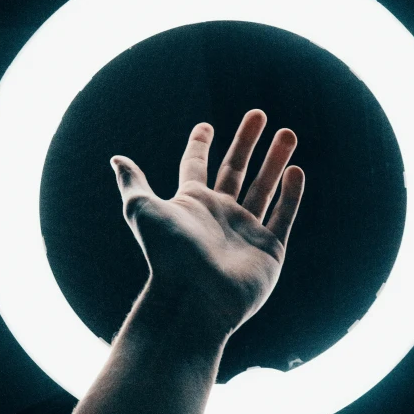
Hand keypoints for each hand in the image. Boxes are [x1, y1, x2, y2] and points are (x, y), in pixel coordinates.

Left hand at [110, 109, 304, 349]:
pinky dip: (291, 194)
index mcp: (192, 203)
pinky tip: (297, 171)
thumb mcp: (143, 210)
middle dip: (248, 141)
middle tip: (259, 113)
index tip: (206, 126)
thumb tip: (116, 159)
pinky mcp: (269, 249)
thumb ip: (134, 183)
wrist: (194, 300)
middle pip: (235, 170)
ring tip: (288, 132)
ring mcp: (246, 231)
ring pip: (264, 187)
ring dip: (275, 159)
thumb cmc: (166, 254)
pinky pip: (283, 216)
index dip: (199, 145)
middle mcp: (220, 214)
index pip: (196, 165)